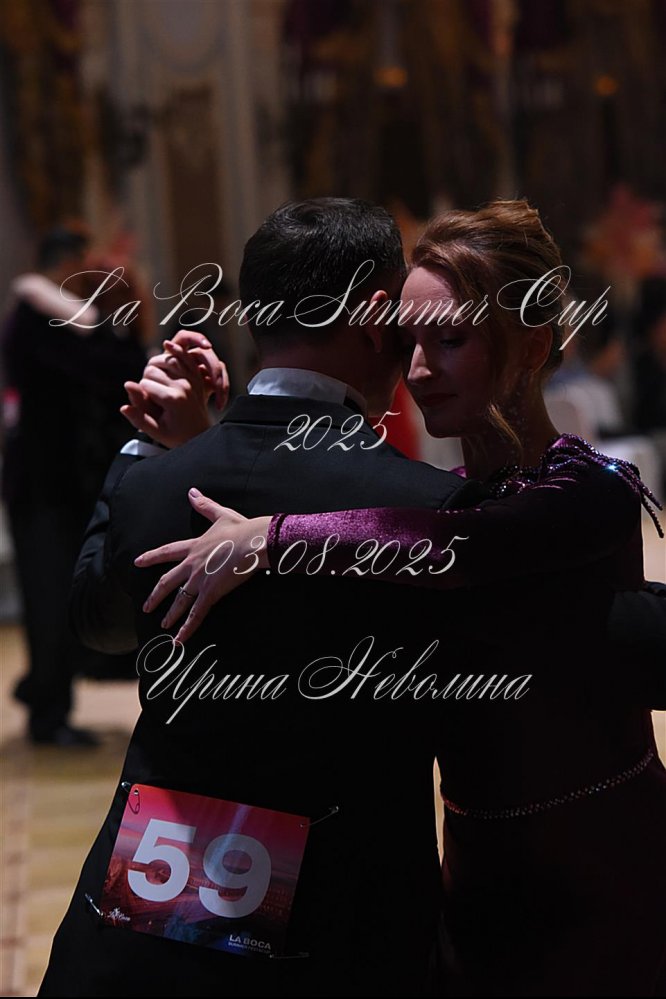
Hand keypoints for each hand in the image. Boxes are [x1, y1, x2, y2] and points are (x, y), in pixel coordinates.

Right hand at [121, 331, 228, 447]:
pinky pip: (185, 358)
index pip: (144, 383)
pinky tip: (167, 346)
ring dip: (156, 366)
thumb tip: (125, 395)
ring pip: (166, 361)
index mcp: (173, 399)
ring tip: (153, 379)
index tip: (145, 405)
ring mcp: (192, 380)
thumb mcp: (155, 431)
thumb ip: (138, 416)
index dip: (139, 392)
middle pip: (153, 370)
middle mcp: (183, 386)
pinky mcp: (196, 377)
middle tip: (149, 395)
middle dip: (146, 379)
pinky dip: (176, 351)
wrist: (199, 435)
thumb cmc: (175, 436)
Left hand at [135, 489, 270, 642]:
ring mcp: (200, 580)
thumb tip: (192, 492)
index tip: (137, 561)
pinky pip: (196, 614)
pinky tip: (178, 641)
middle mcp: (192, 564)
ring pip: (180, 601)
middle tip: (146, 606)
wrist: (254, 541)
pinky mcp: (211, 593)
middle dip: (155, 595)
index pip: (167, 552)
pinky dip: (187, 629)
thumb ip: (205, 505)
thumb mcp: (221, 515)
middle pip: (167, 582)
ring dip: (170, 615)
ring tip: (163, 626)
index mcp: (195, 546)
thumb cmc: (242, 529)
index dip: (151, 557)